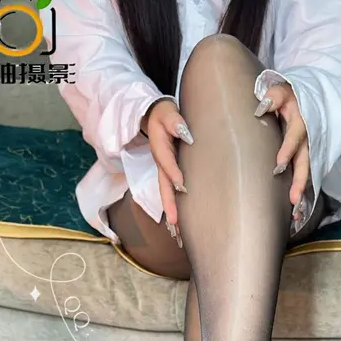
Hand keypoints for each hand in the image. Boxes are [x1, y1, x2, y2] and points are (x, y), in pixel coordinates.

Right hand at [142, 99, 193, 240]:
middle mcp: (161, 162)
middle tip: (174, 221)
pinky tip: (179, 220)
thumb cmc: (164, 114)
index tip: (181, 184)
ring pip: (166, 191)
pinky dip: (174, 204)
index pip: (166, 162)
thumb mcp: (168, 112)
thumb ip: (175, 121)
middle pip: (163, 185)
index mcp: (160, 148)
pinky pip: (170, 190)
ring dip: (171, 209)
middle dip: (169, 203)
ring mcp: (164, 169)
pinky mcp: (169, 173)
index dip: (173, 172)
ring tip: (176, 228)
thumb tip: (185, 133)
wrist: (155, 116)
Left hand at [255, 83, 308, 223]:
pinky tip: (295, 212)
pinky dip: (301, 195)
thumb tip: (262, 106)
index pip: (295, 136)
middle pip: (305, 162)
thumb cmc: (288, 95)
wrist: (307, 98)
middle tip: (293, 199)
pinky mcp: (307, 160)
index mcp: (302, 120)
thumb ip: (273, 96)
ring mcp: (309, 151)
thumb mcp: (281, 89)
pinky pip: (306, 177)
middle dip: (300, 181)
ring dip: (301, 193)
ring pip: (307, 174)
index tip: (279, 165)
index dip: (288, 150)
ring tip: (295, 212)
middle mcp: (308, 139)